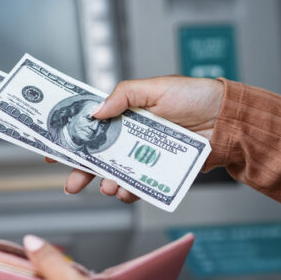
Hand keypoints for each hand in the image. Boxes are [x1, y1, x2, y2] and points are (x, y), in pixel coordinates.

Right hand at [54, 76, 224, 202]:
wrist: (226, 119)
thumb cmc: (195, 97)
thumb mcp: (154, 88)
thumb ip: (122, 97)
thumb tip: (94, 112)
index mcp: (126, 113)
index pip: (92, 126)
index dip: (72, 138)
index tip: (53, 151)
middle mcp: (133, 136)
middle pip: (99, 156)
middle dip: (82, 171)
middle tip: (71, 184)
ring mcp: (146, 155)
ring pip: (118, 174)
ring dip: (107, 183)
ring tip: (108, 186)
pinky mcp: (162, 172)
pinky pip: (141, 186)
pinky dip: (130, 191)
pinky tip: (126, 192)